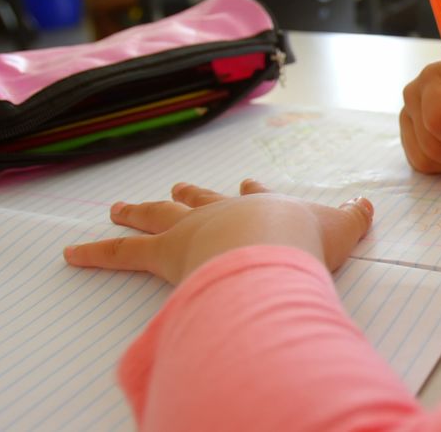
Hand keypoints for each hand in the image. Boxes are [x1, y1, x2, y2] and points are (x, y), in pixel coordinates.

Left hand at [63, 180, 373, 284]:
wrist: (274, 248)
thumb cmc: (306, 241)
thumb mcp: (342, 227)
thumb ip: (353, 217)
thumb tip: (367, 203)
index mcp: (263, 208)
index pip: (253, 197)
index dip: (250, 193)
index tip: (243, 185)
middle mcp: (222, 212)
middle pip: (199, 199)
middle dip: (187, 194)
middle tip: (174, 187)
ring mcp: (191, 229)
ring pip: (158, 216)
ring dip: (138, 211)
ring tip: (119, 207)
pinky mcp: (165, 253)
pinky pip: (123, 254)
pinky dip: (97, 253)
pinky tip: (73, 254)